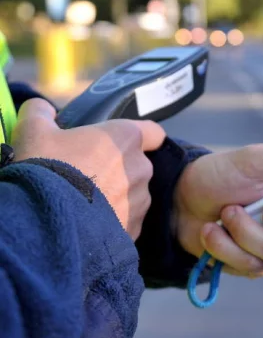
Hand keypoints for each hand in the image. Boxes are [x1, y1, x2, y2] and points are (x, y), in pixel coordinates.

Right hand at [12, 98, 165, 239]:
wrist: (46, 221)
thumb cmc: (46, 168)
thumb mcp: (34, 132)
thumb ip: (41, 113)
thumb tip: (43, 109)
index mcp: (126, 138)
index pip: (154, 133)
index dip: (144, 137)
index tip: (124, 144)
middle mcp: (141, 168)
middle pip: (138, 165)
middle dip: (119, 169)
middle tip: (88, 176)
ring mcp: (140, 201)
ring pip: (134, 195)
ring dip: (117, 197)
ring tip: (86, 204)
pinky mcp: (135, 228)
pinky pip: (128, 221)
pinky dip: (114, 221)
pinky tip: (90, 224)